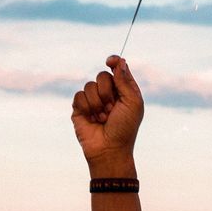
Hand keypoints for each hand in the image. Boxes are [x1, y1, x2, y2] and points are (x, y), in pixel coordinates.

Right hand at [71, 55, 143, 177]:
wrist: (109, 149)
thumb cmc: (125, 128)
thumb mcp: (132, 102)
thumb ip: (125, 81)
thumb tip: (120, 61)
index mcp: (124, 90)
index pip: (117, 69)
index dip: (114, 62)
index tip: (109, 61)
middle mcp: (108, 94)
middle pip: (102, 76)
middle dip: (107, 93)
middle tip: (112, 109)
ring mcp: (93, 101)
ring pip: (89, 86)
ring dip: (97, 104)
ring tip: (102, 118)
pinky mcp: (80, 108)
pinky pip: (78, 96)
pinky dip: (86, 108)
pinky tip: (91, 119)